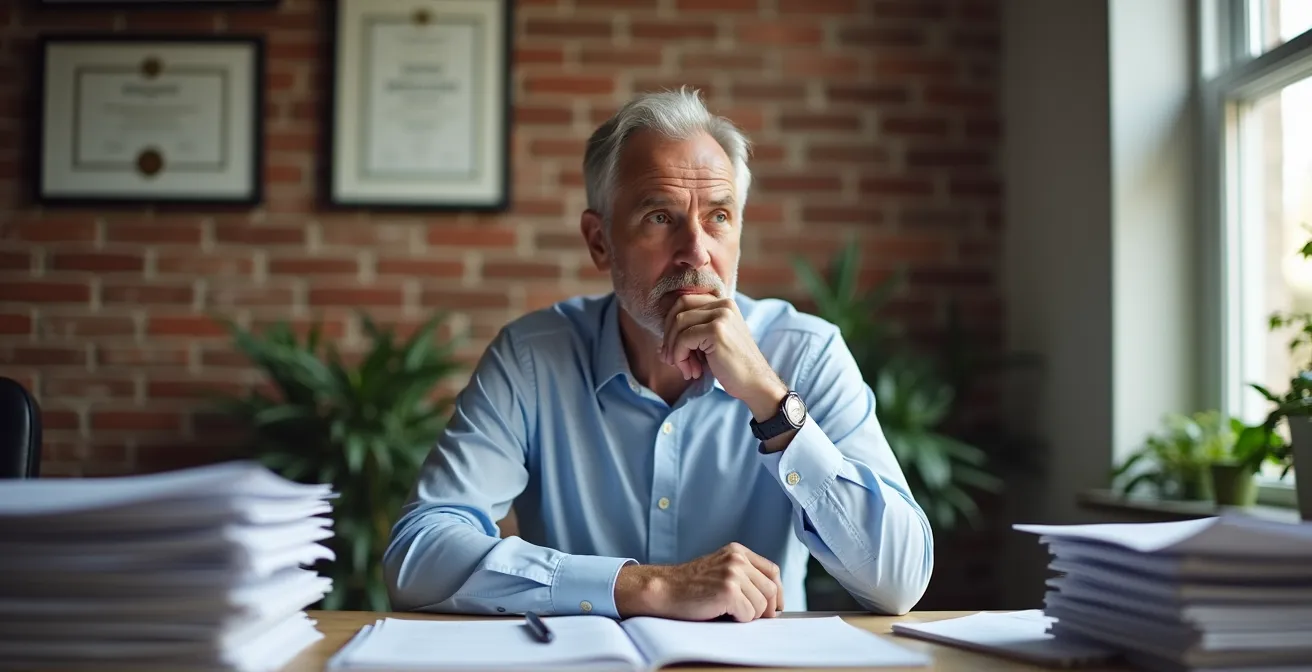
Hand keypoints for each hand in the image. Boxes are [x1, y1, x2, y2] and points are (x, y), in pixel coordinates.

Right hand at [614, 543, 784, 620]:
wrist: (663, 590)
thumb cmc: (689, 586)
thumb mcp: (720, 570)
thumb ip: (744, 575)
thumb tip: (771, 601)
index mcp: (737, 551)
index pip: (772, 571)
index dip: (777, 592)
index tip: (774, 607)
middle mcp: (737, 559)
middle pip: (770, 589)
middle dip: (766, 609)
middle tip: (752, 617)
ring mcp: (733, 573)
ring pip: (761, 604)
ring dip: (748, 615)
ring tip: (729, 613)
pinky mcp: (728, 590)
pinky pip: (748, 614)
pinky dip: (738, 620)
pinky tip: (723, 614)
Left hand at [658, 294, 786, 417]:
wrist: (755, 383)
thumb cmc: (731, 367)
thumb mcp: (710, 344)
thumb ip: (691, 334)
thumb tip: (660, 345)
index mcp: (723, 304)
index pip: (684, 303)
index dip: (671, 326)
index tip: (672, 350)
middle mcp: (723, 304)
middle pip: (678, 309)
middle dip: (669, 335)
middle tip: (671, 359)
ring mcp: (721, 316)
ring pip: (678, 323)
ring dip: (674, 349)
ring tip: (686, 368)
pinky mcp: (716, 331)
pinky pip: (683, 339)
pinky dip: (680, 357)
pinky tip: (691, 372)